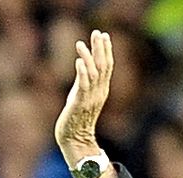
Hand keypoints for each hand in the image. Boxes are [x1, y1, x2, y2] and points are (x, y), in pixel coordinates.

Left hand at [55, 29, 111, 152]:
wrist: (75, 139)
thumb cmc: (76, 119)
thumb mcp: (80, 95)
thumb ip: (83, 81)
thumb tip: (81, 64)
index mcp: (101, 89)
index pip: (107, 66)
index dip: (106, 50)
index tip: (104, 35)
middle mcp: (99, 92)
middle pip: (103, 66)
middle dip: (101, 48)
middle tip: (98, 33)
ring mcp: (90, 98)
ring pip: (93, 73)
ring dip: (87, 57)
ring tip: (81, 44)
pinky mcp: (79, 104)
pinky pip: (82, 86)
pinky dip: (82, 72)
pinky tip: (78, 61)